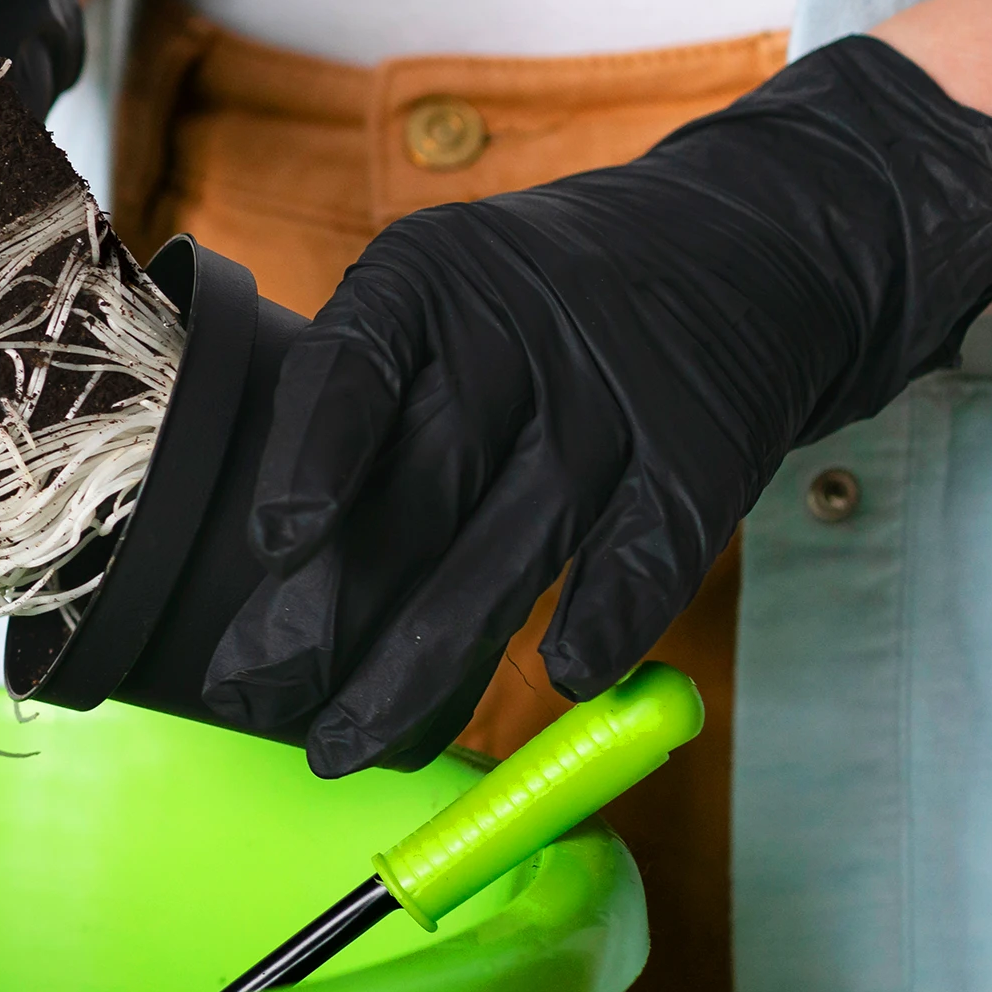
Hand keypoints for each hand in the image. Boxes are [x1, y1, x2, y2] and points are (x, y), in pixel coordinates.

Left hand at [204, 36, 991, 773]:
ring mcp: (620, 391)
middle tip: (252, 700)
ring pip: (516, 541)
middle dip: (328, 608)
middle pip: (422, 481)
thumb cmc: (530, 310)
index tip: (274, 545)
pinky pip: (648, 553)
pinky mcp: (705, 453)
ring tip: (348, 742)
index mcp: (426, 277)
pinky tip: (554, 683)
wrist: (739, 248)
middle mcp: (520, 327)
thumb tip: (271, 578)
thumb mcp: (436, 306)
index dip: (314, 456)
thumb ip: (361, 408)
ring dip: (426, 660)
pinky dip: (604, 620)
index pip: (357, 363)